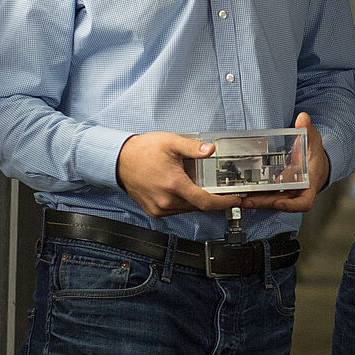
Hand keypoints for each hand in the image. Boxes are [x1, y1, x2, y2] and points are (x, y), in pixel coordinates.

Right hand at [116, 131, 245, 216]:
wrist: (120, 160)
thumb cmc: (143, 151)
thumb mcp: (171, 142)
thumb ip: (193, 147)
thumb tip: (210, 150)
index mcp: (173, 184)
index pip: (204, 201)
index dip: (223, 202)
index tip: (234, 200)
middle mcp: (165, 200)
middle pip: (198, 206)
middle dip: (212, 199)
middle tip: (222, 190)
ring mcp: (158, 208)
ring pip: (187, 209)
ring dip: (197, 200)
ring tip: (199, 185)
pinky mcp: (153, 211)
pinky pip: (175, 210)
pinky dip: (184, 203)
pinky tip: (183, 189)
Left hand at [248, 112, 330, 212]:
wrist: (314, 165)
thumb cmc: (314, 156)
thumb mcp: (313, 141)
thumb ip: (308, 130)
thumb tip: (303, 118)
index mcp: (309, 185)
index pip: (304, 202)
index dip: (292, 205)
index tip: (279, 202)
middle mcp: (296, 192)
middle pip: (279, 203)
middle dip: (263, 203)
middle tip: (247, 200)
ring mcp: (285, 193)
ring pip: (270, 201)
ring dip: (254, 201)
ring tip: (238, 198)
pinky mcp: (275, 190)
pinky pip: (265, 195)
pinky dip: (253, 195)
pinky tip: (240, 192)